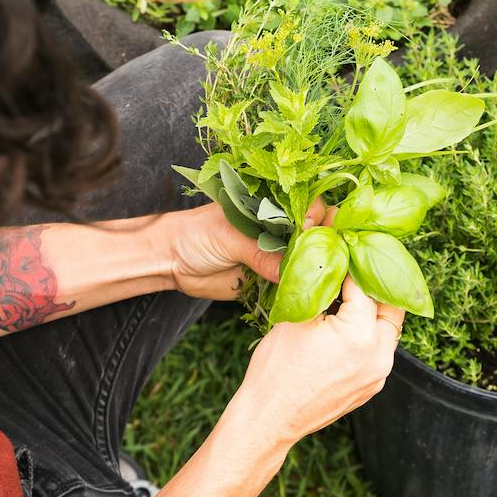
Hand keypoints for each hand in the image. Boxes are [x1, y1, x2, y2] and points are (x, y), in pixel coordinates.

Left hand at [169, 198, 331, 300]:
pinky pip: (292, 282)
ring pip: (308, 258)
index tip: (310, 226)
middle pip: (316, 231)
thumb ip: (259, 252)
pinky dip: (302, 287)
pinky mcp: (271, 277)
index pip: (306, 204)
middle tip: (322, 255)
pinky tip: (312, 291)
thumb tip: (288, 271)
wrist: (172, 261)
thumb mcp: (229, 237)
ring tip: (322, 276)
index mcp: (271, 205)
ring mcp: (278, 253)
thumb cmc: (196, 234)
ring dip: (317, 267)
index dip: (315, 214)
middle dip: (324, 241)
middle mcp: (280, 228)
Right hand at [232, 277, 403, 447]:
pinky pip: (380, 350)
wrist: (269, 419)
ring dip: (375, 310)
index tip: (343, 253)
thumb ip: (322, 286)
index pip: (365, 285)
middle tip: (357, 269)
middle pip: (391, 306)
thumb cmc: (276, 368)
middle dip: (375, 285)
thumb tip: (335, 262)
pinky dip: (369, 333)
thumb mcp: (297, 316)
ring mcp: (378, 375)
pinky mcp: (372, 386)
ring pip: (388, 329)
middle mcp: (379, 356)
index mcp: (361, 334)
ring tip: (352, 295)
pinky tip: (347, 325)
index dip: (351, 266)